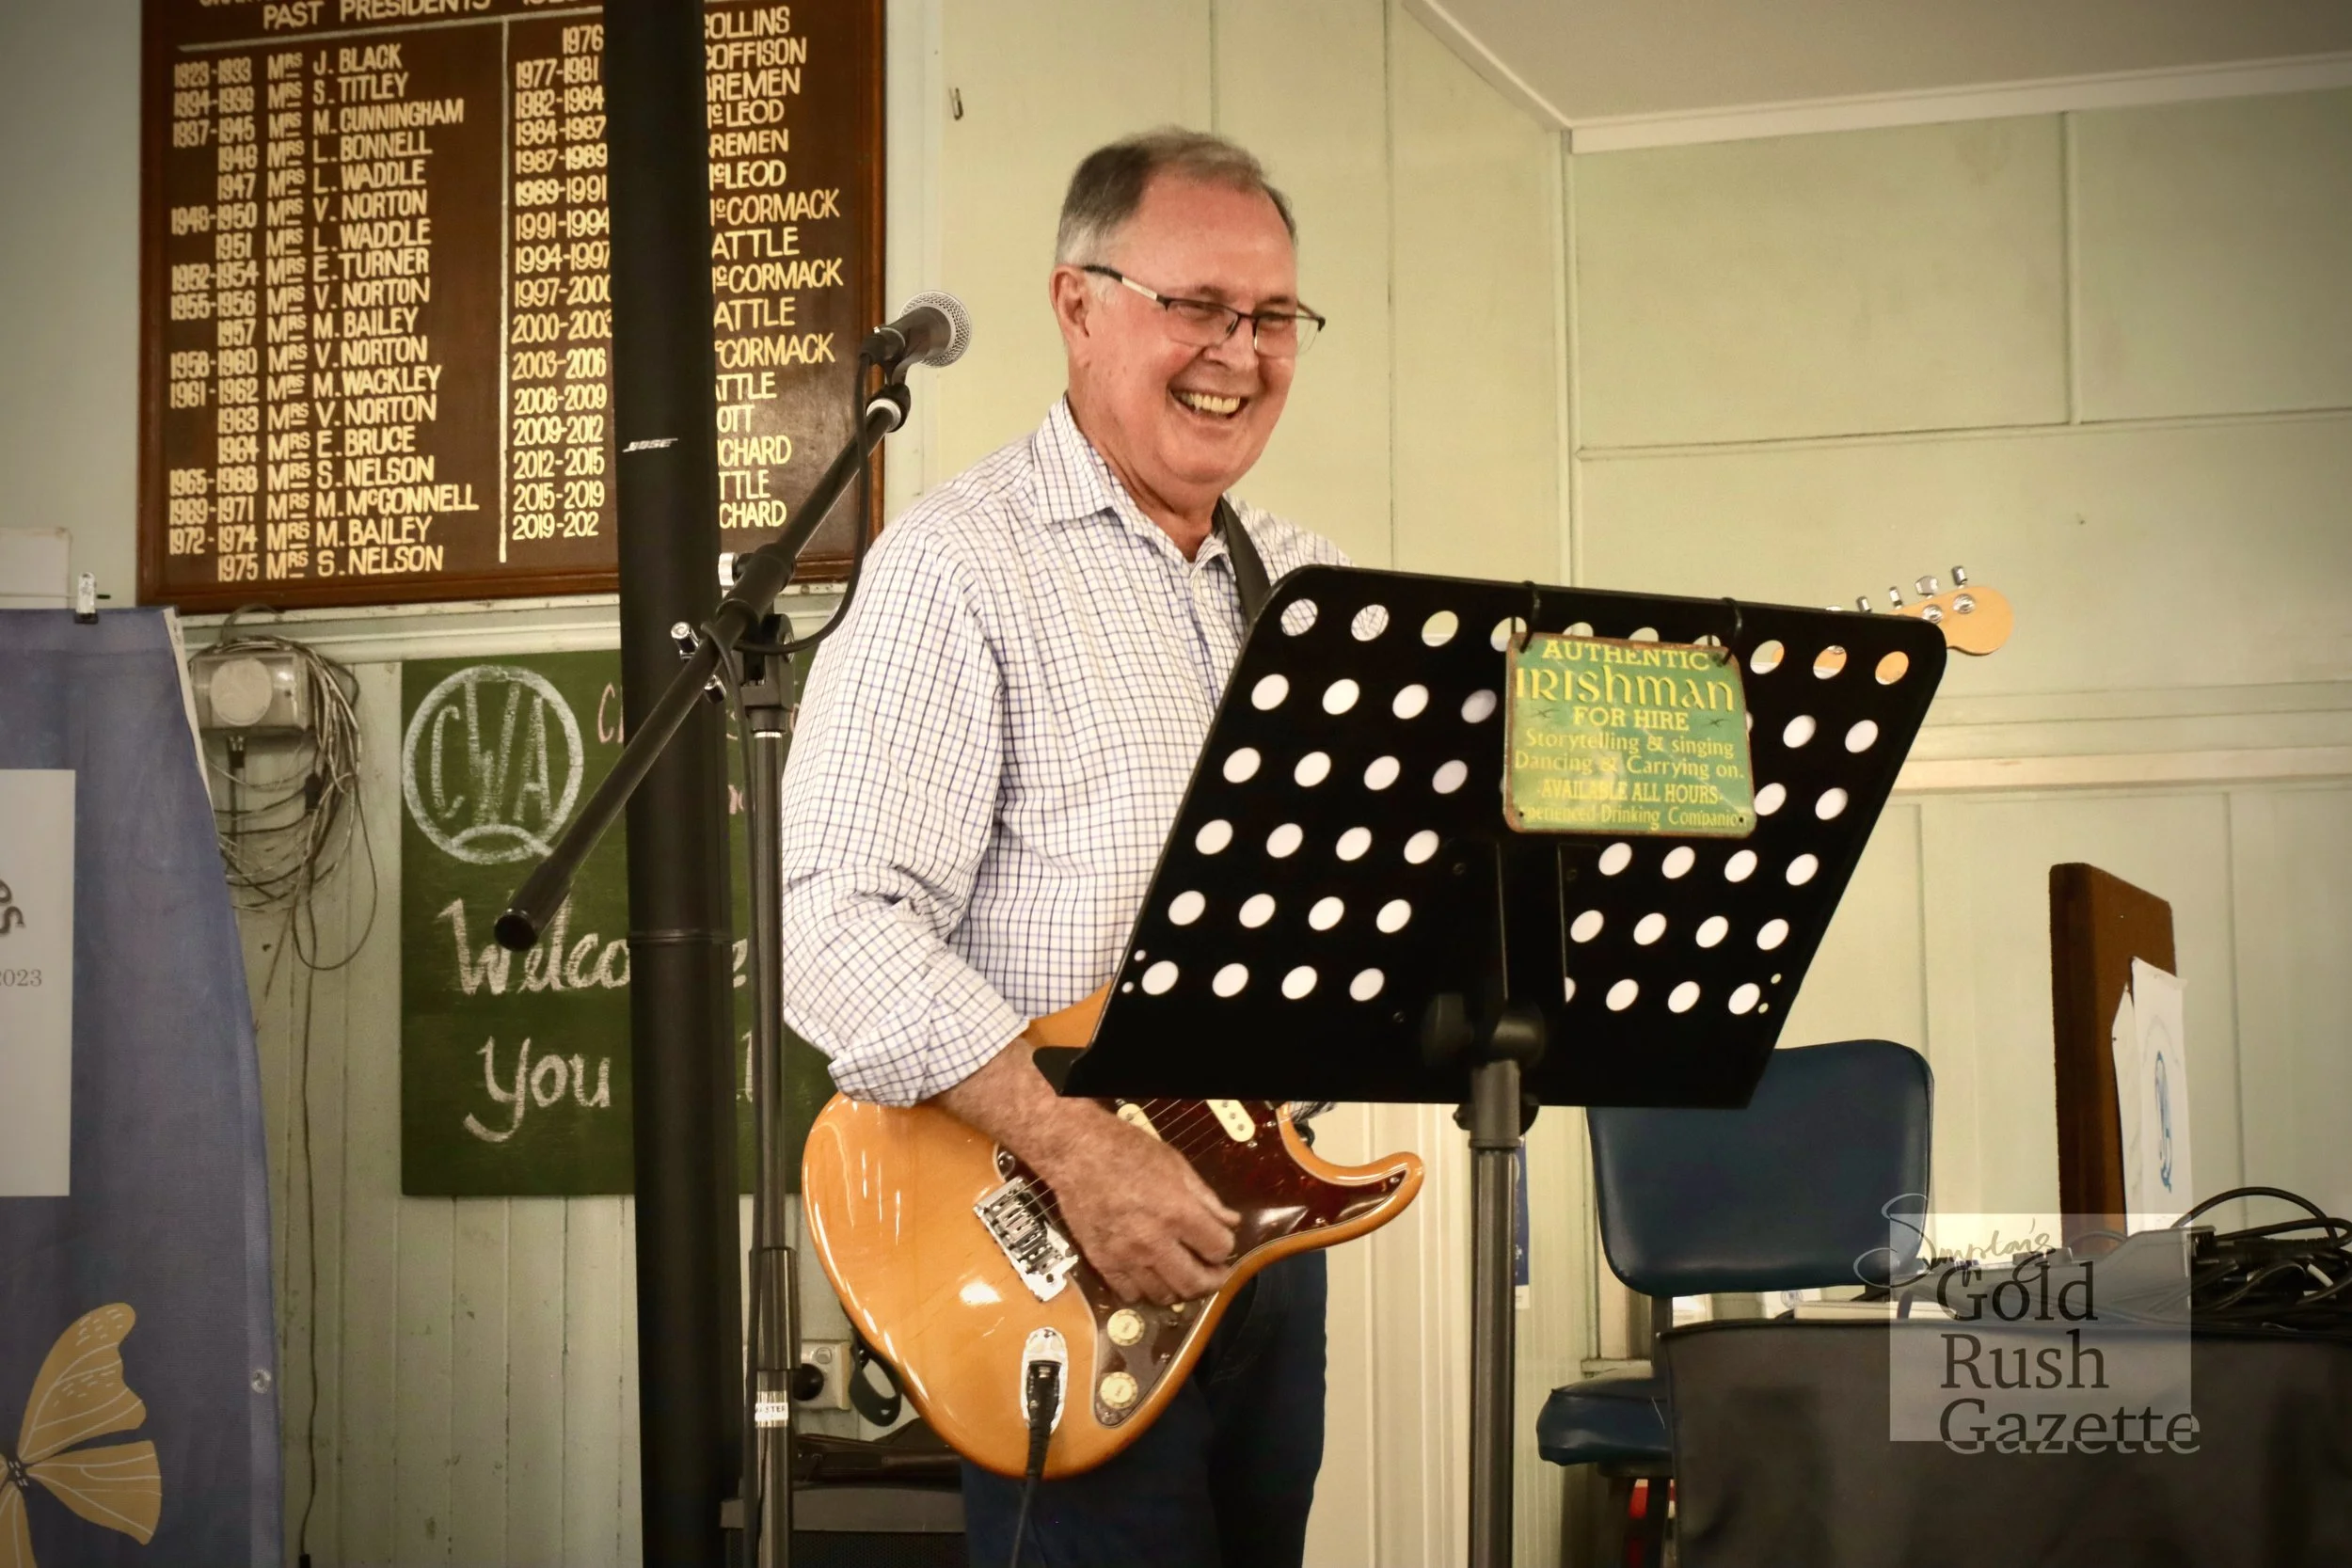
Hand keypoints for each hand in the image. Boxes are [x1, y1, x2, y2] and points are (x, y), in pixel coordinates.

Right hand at [1030, 1107, 1239, 1304]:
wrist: (1077, 1153)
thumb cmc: (1128, 1150)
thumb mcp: (1176, 1164)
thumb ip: (1205, 1198)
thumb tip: (1230, 1222)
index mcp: (1177, 1212)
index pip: (1218, 1248)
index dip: (1225, 1247)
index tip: (1220, 1244)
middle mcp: (1154, 1241)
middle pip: (1195, 1283)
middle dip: (1212, 1281)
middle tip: (1213, 1274)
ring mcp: (1126, 1256)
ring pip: (1163, 1296)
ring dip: (1179, 1290)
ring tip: (1181, 1275)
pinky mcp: (1102, 1262)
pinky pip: (1129, 1295)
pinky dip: (1144, 1292)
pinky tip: (1148, 1277)